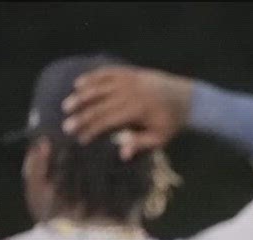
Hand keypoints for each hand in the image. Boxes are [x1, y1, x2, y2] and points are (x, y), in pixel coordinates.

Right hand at [61, 66, 194, 158]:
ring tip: (67, 105)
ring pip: (99, 86)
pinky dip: (92, 77)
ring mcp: (130, 80)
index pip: (107, 121)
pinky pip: (107, 72)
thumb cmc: (171, 123)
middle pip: (99, 105)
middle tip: (66, 126)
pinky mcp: (130, 72)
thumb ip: (140, 144)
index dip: (92, 130)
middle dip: (81, 116)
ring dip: (81, 95)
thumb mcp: (159, 138)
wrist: (187, 98)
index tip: (80, 139)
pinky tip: (78, 83)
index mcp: (137, 110)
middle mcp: (131, 93)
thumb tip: (121, 154)